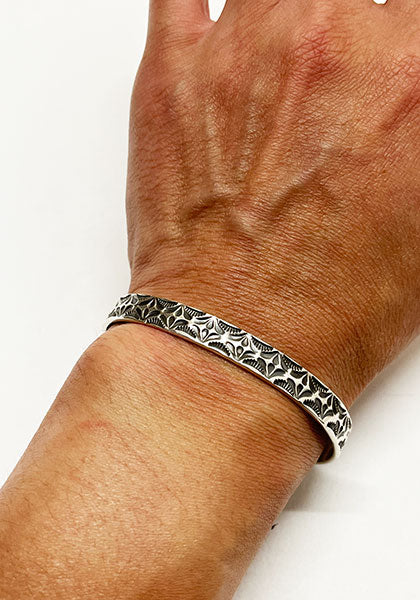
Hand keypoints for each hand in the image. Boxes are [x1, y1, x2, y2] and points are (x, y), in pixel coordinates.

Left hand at [127, 0, 419, 406]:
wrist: (239, 348)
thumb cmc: (334, 310)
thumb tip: (411, 94)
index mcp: (412, 77)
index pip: (414, 9)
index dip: (403, 34)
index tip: (392, 52)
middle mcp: (330, 44)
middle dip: (355, 21)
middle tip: (343, 62)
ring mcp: (242, 50)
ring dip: (291, 7)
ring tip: (292, 46)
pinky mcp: (171, 74)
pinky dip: (203, 0)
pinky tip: (221, 22)